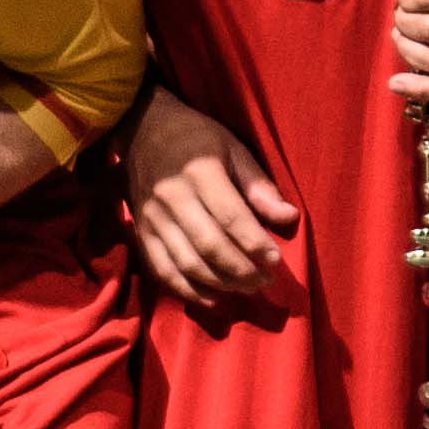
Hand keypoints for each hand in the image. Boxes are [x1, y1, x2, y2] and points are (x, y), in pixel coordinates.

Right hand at [125, 86, 300, 307]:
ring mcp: (153, 218)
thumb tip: (288, 218)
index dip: (255, 244)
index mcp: (200, 173)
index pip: (231, 217)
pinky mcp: (140, 233)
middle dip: (241, 270)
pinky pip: (162, 269)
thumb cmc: (196, 138)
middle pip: (210, 246)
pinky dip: (187, 290)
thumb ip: (259, 186)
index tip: (275, 261)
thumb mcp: (233, 149)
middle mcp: (173, 198)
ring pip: (187, 263)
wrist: (141, 129)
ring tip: (246, 289)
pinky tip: (212, 298)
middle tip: (265, 282)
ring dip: (220, 283)